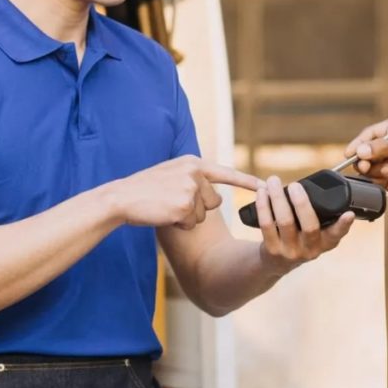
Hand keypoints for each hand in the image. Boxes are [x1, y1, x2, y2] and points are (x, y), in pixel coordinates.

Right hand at [107, 155, 261, 229]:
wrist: (120, 198)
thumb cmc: (144, 190)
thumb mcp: (171, 175)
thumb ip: (193, 181)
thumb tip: (217, 200)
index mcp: (192, 162)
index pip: (226, 173)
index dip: (247, 181)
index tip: (267, 186)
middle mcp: (194, 172)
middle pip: (213, 202)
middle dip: (196, 209)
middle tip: (171, 203)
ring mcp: (189, 188)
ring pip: (202, 215)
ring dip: (186, 217)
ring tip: (165, 206)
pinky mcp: (184, 205)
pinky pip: (191, 223)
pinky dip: (178, 224)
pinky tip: (163, 214)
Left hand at [255, 175, 354, 272]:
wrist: (275, 263)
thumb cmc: (298, 237)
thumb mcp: (312, 233)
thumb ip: (316, 214)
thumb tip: (308, 184)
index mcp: (325, 243)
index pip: (336, 234)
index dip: (343, 225)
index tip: (349, 213)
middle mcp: (310, 250)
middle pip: (309, 226)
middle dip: (302, 202)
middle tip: (295, 185)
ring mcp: (291, 252)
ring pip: (286, 221)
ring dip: (278, 197)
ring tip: (273, 181)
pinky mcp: (272, 251)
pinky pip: (267, 224)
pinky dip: (263, 205)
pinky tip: (262, 192)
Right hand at [344, 115, 387, 193]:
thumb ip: (384, 149)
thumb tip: (361, 149)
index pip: (369, 134)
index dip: (357, 143)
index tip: (350, 153)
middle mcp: (387, 142)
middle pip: (363, 149)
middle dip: (364, 159)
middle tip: (366, 167)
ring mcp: (385, 158)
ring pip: (365, 164)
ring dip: (373, 169)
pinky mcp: (384, 174)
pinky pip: (370, 176)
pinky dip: (375, 178)